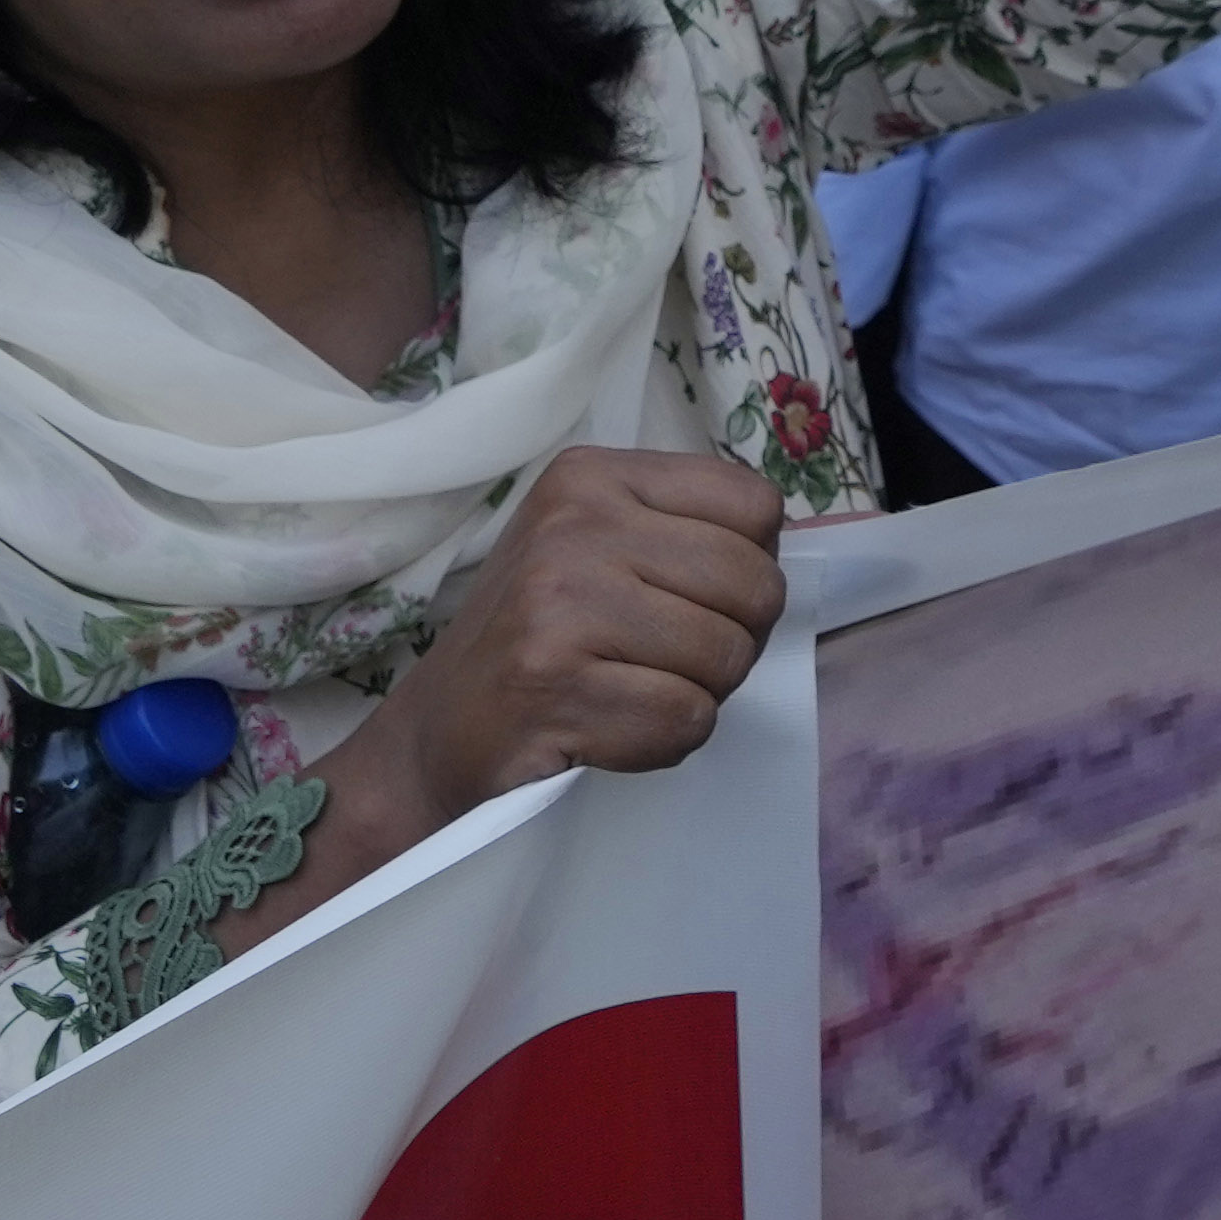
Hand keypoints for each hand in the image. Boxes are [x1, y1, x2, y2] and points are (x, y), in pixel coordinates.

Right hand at [318, 444, 789, 881]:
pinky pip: (685, 719)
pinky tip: (610, 729)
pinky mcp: (554, 686)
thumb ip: (681, 530)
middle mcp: (574, 526)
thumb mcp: (597, 547)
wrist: (439, 730)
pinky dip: (663, 742)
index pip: (755, 505)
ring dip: (697, 695)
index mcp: (591, 478)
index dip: (750, 569)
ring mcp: (560, 605)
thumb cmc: (538, 637)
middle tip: (670, 662)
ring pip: (726, 657)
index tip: (698, 601)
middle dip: (735, 642)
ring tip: (631, 691)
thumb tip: (781, 550)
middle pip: (755, 585)